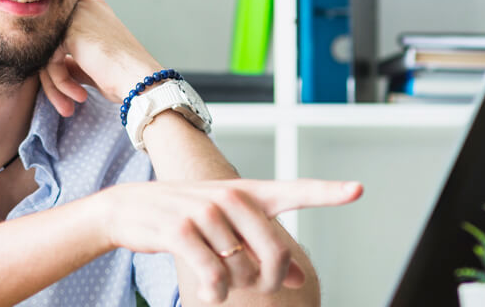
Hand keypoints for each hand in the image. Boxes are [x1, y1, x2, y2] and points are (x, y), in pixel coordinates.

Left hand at [39, 0, 160, 115]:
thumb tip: (48, 66)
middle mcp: (83, 6)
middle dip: (54, 80)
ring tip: (69, 106)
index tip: (71, 94)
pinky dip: (60, 83)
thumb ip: (71, 60)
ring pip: (46, 54)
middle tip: (67, 106)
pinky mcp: (68, 30)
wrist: (141, 80)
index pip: (60, 39)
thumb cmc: (124, 76)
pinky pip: (49, 61)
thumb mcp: (92, 65)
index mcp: (92, 10)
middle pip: (50, 45)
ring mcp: (75, 15)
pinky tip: (80, 95)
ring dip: (57, 86)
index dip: (61, 69)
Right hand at [96, 178, 362, 303]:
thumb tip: (297, 276)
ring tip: (215, 280)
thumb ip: (262, 248)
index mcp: (247, 193)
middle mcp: (230, 196)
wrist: (127, 208)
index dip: (327, 193)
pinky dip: (214, 292)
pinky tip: (206, 290)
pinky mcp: (181, 229)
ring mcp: (205, 211)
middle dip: (268, 279)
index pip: (294, 191)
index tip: (357, 190)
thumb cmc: (184, 218)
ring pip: (243, 270)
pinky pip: (214, 277)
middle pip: (276, 253)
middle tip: (251, 282)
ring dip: (231, 287)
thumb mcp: (225, 229)